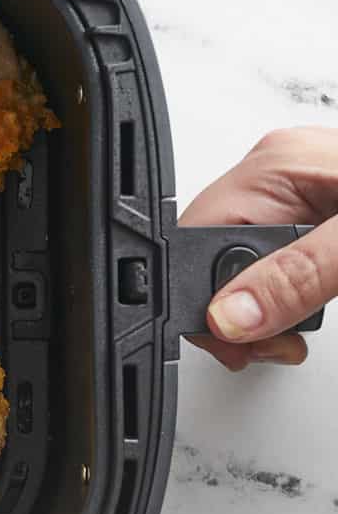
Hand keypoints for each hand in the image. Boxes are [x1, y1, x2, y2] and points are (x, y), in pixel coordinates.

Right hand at [180, 126, 337, 369]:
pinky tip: (311, 302)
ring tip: (297, 332)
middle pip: (213, 253)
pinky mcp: (315, 207)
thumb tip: (231, 316)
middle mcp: (277, 173)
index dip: (206, 301)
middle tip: (272, 346)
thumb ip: (299, 279)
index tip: (235, 343)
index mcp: (276, 167)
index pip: (197, 241)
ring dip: (263, 305)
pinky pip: (273, 253)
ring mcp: (296, 188)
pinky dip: (285, 287)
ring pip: (242, 258)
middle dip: (235, 311)